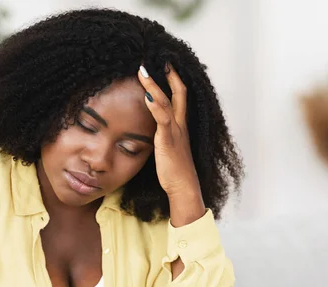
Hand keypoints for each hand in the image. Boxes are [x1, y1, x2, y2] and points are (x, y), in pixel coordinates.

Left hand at [138, 63, 199, 197]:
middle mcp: (181, 125)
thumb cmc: (175, 172)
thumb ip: (163, 137)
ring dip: (154, 85)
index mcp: (181, 126)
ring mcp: (176, 132)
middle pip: (179, 93)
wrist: (184, 187)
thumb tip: (155, 132)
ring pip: (167, 102)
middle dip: (171, 75)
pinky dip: (155, 106)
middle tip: (162, 59)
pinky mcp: (169, 141)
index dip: (174, 81)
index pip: (179, 98)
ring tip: (142, 71)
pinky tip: (146, 95)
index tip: (166, 68)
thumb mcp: (169, 149)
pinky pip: (163, 120)